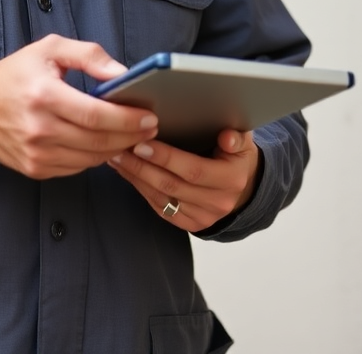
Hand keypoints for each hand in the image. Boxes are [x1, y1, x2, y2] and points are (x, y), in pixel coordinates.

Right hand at [0, 34, 157, 178]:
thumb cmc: (17, 73)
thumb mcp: (51, 48)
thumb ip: (90, 56)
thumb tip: (123, 74)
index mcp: (44, 95)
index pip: (94, 114)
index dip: (127, 119)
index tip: (149, 116)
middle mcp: (38, 129)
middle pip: (97, 140)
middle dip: (130, 136)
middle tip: (150, 127)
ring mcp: (35, 153)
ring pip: (90, 158)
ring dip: (117, 149)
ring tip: (133, 135)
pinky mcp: (33, 168)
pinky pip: (76, 168)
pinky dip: (95, 158)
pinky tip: (106, 144)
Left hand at [108, 129, 260, 231]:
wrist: (244, 187)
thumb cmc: (237, 156)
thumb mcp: (244, 142)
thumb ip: (237, 137)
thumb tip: (227, 137)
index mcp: (232, 179)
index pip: (193, 170)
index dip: (166, 158)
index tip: (142, 143)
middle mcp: (218, 202)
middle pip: (172, 186)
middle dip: (142, 167)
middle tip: (121, 148)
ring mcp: (203, 217)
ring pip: (162, 198)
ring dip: (136, 178)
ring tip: (117, 157)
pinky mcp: (189, 224)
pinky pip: (160, 207)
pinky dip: (141, 189)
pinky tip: (128, 173)